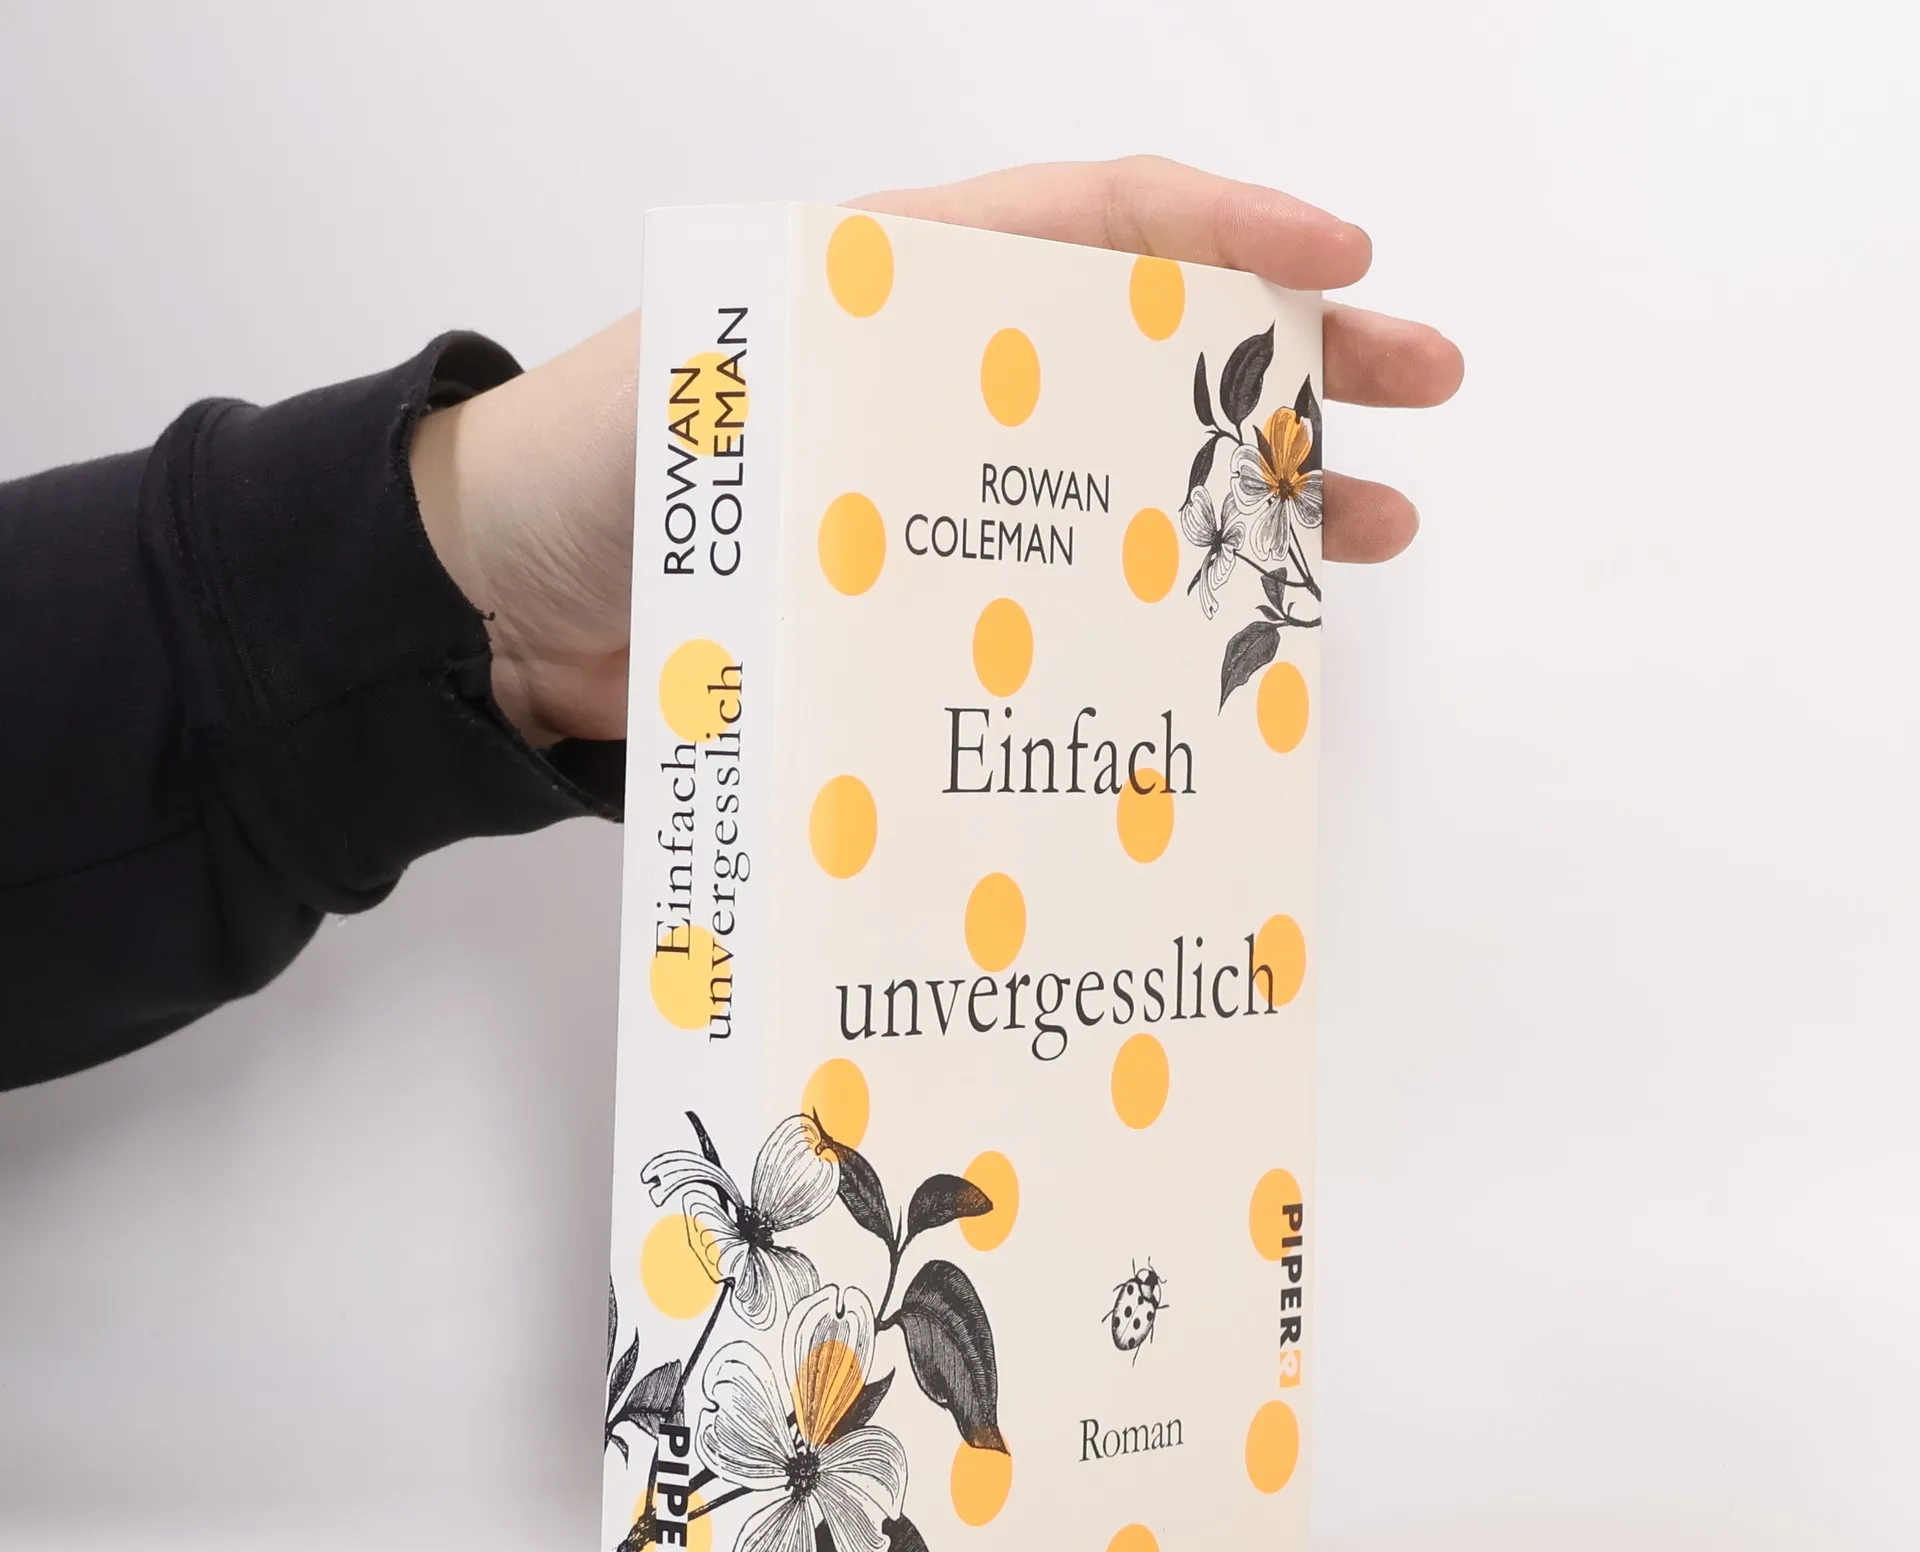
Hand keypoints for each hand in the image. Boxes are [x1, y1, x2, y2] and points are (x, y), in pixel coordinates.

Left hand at [411, 156, 1463, 745]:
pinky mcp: (937, 584)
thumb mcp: (704, 385)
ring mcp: (953, 482)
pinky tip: (1238, 621)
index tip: (1345, 256)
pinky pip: (1074, 575)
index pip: (1099, 220)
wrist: (505, 604)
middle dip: (1301, 353)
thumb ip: (834, 369)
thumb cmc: (581, 468)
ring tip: (1376, 521)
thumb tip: (964, 411)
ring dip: (1259, 485)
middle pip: (1157, 339)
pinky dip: (1161, 590)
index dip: (1233, 225)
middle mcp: (951, 371)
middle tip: (1424, 378)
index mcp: (907, 280)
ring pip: (1137, 465)